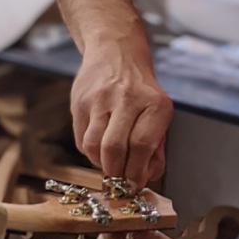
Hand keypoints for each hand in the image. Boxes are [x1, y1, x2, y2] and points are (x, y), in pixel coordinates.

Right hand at [70, 42, 171, 189]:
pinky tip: (98, 148)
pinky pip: (81, 139)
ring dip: (100, 164)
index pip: (142, 146)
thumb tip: (144, 178)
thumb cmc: (141, 91)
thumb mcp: (158, 113)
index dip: (136, 172)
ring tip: (108, 164)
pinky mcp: (79, 101)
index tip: (133, 186)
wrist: (116, 52)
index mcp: (154, 103)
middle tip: (118, 183)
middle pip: (114, 148)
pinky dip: (90, 152)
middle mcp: (127, 98)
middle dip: (115, 173)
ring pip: (93, 146)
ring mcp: (100, 98)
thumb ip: (155, 148)